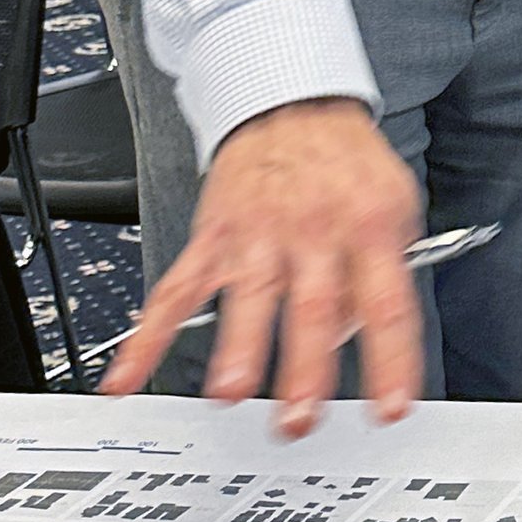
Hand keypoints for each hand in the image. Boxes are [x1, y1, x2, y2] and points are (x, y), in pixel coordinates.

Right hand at [101, 96, 424, 435]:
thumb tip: (361, 341)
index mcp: (367, 228)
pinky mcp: (212, 238)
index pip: (386, 307)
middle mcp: (312, 233)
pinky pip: (176, 289)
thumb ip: (383, 274)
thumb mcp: (393, 206)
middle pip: (311, 307)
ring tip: (230, 393)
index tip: (390, 409)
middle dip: (305, 369)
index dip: (390, 362)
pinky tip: (127, 375)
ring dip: (236, 348)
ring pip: (246, 297)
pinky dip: (148, 336)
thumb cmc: (347, 164)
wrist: (292, 103)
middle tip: (300, 418)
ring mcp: (257, 236)